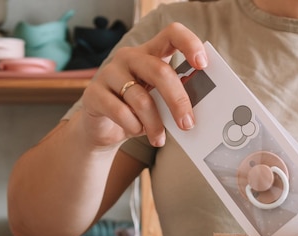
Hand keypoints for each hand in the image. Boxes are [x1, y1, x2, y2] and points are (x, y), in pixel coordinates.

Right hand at [79, 22, 206, 149]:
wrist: (103, 128)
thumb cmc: (138, 111)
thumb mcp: (160, 102)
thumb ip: (176, 98)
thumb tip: (197, 113)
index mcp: (151, 54)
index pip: (172, 34)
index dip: (189, 44)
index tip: (203, 65)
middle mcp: (129, 57)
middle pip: (160, 71)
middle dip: (178, 101)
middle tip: (187, 124)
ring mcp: (109, 73)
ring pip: (141, 98)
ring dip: (155, 124)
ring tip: (160, 138)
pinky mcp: (94, 93)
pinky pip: (120, 111)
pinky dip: (133, 126)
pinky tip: (137, 131)